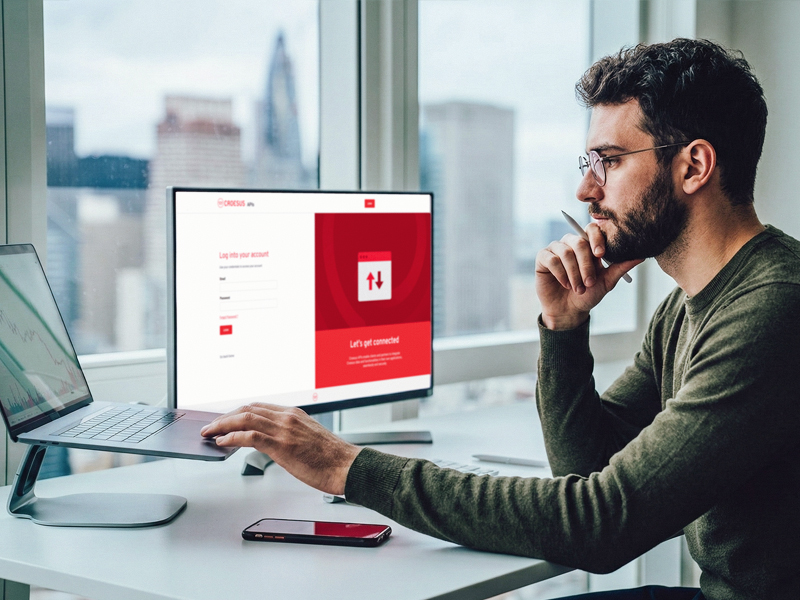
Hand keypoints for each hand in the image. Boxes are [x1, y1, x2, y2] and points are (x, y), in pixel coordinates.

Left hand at [200, 403, 361, 494]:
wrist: (347, 467)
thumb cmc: (332, 458)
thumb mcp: (309, 439)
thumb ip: (290, 436)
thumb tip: (272, 444)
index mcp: (295, 414)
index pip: (259, 407)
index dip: (238, 412)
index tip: (226, 419)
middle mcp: (288, 417)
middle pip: (248, 409)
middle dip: (226, 417)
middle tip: (212, 426)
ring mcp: (284, 429)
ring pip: (245, 418)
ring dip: (223, 425)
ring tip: (211, 433)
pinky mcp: (282, 445)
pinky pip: (250, 436)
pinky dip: (232, 437)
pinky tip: (223, 443)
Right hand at [535, 222, 641, 329]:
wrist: (569, 310)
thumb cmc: (588, 294)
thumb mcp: (607, 282)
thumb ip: (621, 267)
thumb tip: (641, 255)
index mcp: (588, 245)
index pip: (592, 229)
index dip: (596, 238)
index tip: (601, 255)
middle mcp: (571, 243)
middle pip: (578, 242)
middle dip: (585, 264)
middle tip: (589, 282)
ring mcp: (556, 249)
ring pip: (565, 252)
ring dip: (573, 273)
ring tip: (577, 288)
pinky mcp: (542, 258)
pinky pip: (551, 259)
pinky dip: (560, 273)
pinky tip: (565, 284)